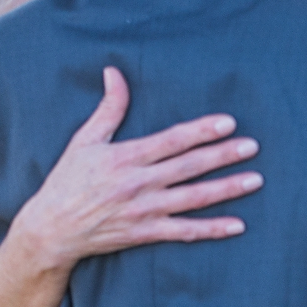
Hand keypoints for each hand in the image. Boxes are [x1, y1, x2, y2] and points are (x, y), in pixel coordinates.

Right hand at [9, 66, 262, 271]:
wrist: (51, 230)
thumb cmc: (67, 182)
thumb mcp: (84, 140)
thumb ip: (108, 108)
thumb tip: (114, 72)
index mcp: (125, 157)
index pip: (171, 140)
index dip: (201, 130)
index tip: (228, 122)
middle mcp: (138, 183)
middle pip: (189, 167)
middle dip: (224, 155)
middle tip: (253, 146)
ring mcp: (144, 211)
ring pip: (193, 198)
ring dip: (226, 189)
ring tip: (255, 179)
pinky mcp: (145, 233)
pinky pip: (184, 232)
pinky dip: (211, 230)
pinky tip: (237, 225)